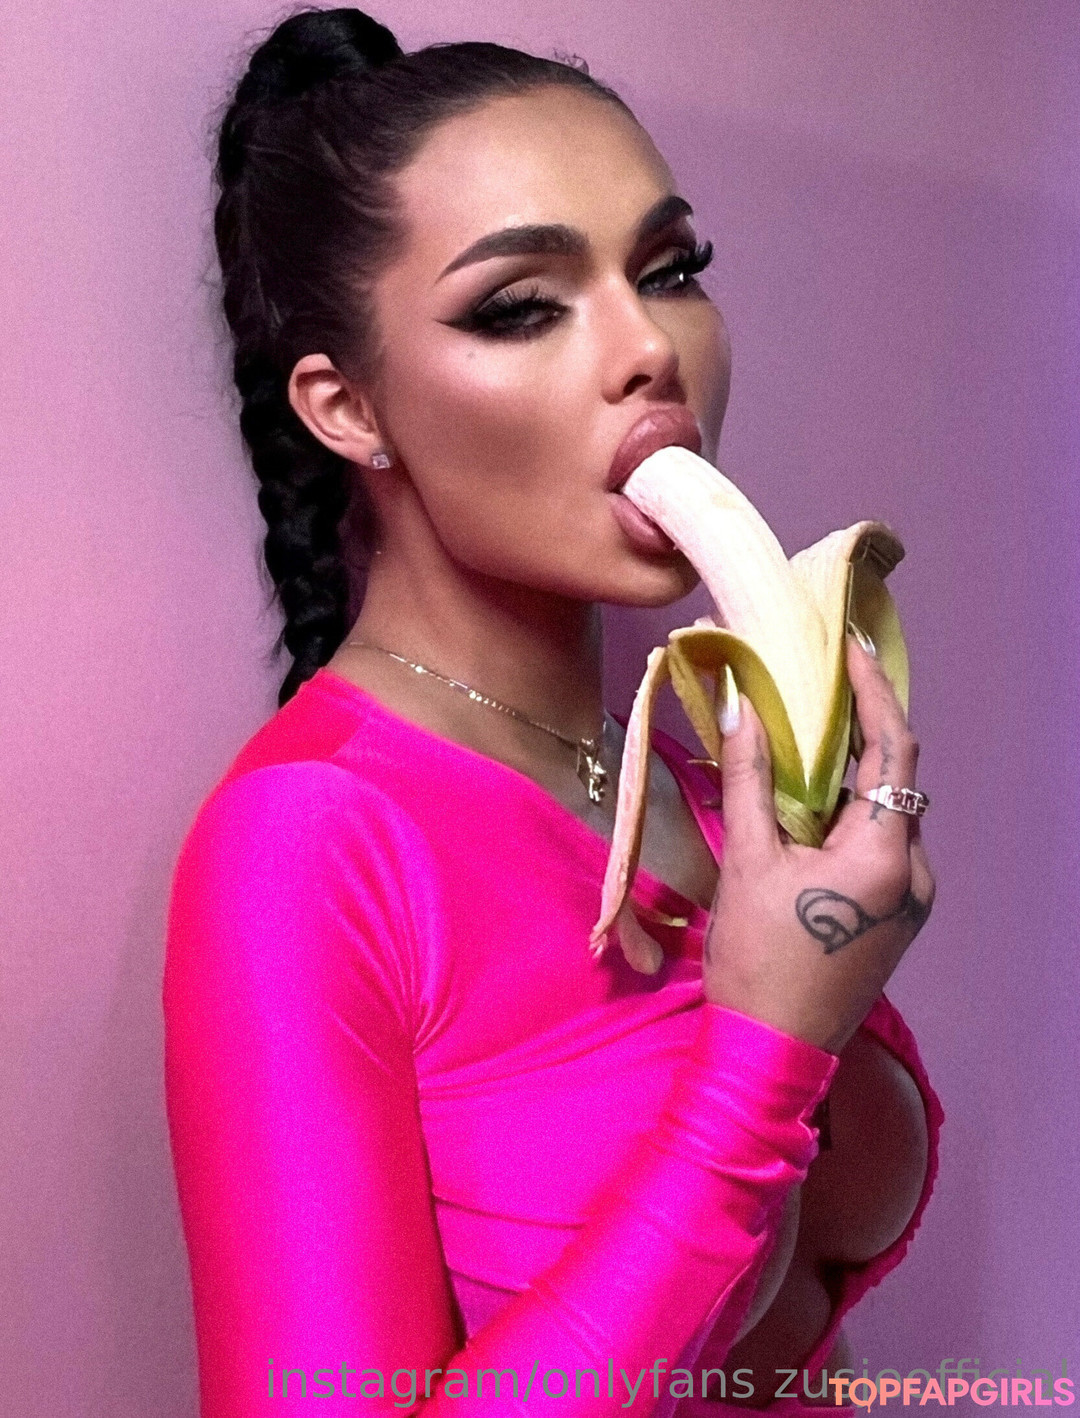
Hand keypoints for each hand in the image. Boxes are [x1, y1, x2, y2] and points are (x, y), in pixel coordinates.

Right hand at [701, 635, 935, 1053]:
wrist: (772, 1052)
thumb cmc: (757, 959)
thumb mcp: (747, 861)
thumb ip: (749, 778)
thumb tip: (738, 705)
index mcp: (886, 854)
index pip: (895, 749)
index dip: (874, 691)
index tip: (850, 648)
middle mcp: (914, 872)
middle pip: (893, 780)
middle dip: (855, 730)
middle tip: (815, 685)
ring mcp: (910, 898)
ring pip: (883, 814)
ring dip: (846, 777)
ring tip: (800, 739)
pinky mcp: (894, 916)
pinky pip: (878, 846)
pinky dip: (846, 816)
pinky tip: (806, 806)